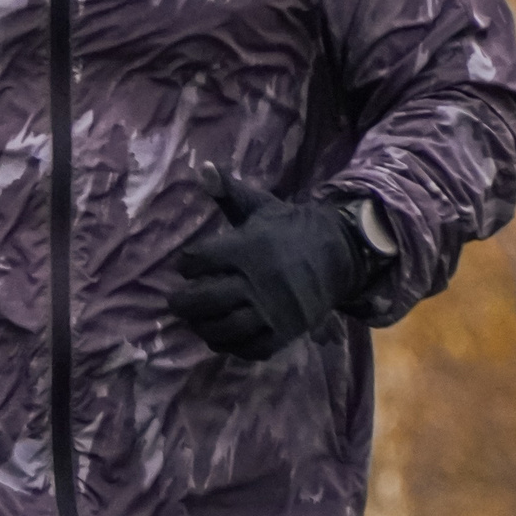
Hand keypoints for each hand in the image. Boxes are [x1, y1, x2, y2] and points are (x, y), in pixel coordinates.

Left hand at [166, 167, 373, 360]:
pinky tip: (221, 337)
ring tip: (195, 320)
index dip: (187, 263)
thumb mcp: (259, 206)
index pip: (197, 261)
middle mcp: (256, 282)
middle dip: (183, 302)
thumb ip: (227, 191)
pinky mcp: (284, 332)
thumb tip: (202, 167)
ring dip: (202, 327)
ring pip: (223, 328)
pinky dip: (231, 347)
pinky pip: (250, 349)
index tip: (187, 265)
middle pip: (203, 300)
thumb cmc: (290, 228)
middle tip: (177, 301)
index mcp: (246, 248)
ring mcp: (271, 311)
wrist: (338, 254)